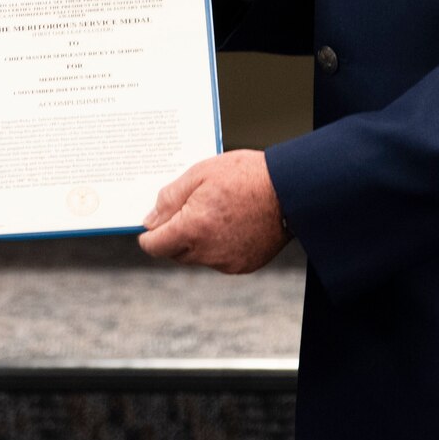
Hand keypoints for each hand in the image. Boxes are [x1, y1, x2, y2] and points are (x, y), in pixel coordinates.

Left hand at [136, 150, 289, 273]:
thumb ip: (170, 198)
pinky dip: (218, 245)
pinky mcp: (243, 265)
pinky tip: (232, 223)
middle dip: (174, 234)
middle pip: (174, 252)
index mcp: (192, 228)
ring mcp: (226, 261)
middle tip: (188, 209)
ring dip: (197, 240)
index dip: (149, 234)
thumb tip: (150, 219)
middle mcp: (207, 251)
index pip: (154, 245)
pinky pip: (219, 259)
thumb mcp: (200, 174)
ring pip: (197, 256)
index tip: (152, 224)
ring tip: (215, 212)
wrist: (289, 189)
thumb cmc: (246, 176)